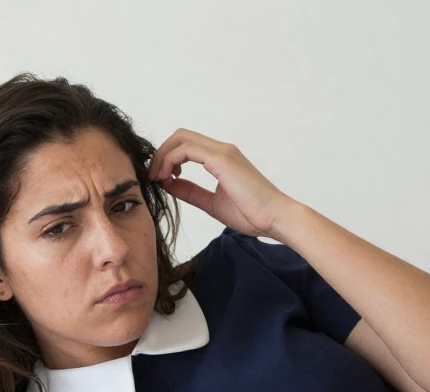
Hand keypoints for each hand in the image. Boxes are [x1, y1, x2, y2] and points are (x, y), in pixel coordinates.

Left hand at [147, 128, 294, 237]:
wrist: (275, 218)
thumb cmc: (251, 213)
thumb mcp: (211, 202)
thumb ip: (191, 192)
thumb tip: (169, 184)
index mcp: (221, 158)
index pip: (187, 144)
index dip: (168, 157)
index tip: (162, 178)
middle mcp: (221, 150)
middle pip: (180, 136)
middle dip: (161, 153)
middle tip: (154, 176)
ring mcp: (222, 152)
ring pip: (181, 138)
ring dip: (162, 156)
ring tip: (158, 178)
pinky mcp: (221, 160)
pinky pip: (186, 150)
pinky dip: (170, 160)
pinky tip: (167, 178)